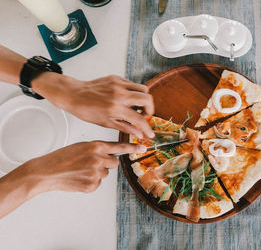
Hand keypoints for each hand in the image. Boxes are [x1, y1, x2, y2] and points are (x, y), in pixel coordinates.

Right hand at [28, 141, 145, 192]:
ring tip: (81, 171)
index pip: (119, 147)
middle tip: (91, 163)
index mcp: (96, 146)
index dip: (132, 149)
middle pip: (114, 163)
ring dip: (97, 173)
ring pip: (106, 173)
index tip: (143, 148)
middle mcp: (98, 159)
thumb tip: (110, 154)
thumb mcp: (82, 146)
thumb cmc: (61, 157)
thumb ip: (97, 149)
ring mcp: (96, 173)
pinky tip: (79, 178)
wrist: (46, 172)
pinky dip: (91, 182)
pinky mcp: (92, 185)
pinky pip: (98, 183)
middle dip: (106, 163)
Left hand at [32, 74, 154, 138]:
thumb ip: (125, 127)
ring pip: (143, 89)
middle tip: (144, 115)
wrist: (74, 94)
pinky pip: (132, 84)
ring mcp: (118, 84)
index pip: (139, 119)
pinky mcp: (116, 78)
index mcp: (115, 108)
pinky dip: (133, 92)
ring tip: (136, 106)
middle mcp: (119, 95)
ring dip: (144, 99)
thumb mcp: (106, 123)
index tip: (150, 132)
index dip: (147, 127)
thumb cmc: (86, 110)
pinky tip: (126, 98)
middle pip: (147, 99)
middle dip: (150, 109)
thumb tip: (139, 133)